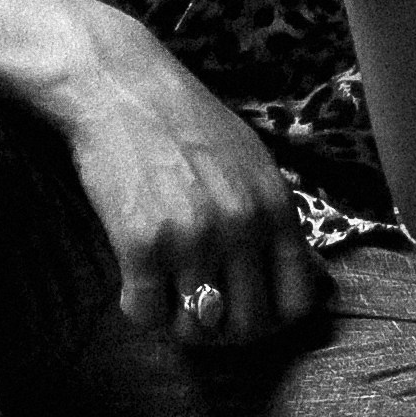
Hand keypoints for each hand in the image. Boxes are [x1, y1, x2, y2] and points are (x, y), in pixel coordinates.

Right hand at [43, 12, 327, 346]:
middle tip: (199, 310)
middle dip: (223, 328)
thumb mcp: (253, 162)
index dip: (271, 320)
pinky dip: (139, 307)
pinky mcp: (142, 245)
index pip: (295, 302)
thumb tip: (294, 275)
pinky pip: (146, 313)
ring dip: (179, 320)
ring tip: (166, 292)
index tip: (245, 312)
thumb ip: (273, 218)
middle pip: (247, 325)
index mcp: (275, 209)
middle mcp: (241, 228)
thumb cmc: (185, 122)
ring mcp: (192, 239)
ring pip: (197, 327)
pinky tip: (135, 280)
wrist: (120, 88)